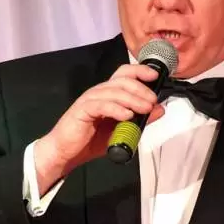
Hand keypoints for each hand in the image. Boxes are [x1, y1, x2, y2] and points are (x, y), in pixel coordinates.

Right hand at [35, 64, 164, 189]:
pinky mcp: (82, 110)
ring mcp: (89, 100)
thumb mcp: (121, 130)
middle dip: (140, 89)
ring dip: (132, 99)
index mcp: (107, 95)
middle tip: (151, 101)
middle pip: (121, 80)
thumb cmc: (89, 141)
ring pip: (113, 91)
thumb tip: (158, 110)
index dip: (139, 71)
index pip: (124, 74)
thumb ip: (140, 120)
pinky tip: (126, 116)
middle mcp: (98, 93)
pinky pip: (101, 105)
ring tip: (144, 109)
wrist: (65, 152)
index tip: (154, 76)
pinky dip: (116, 109)